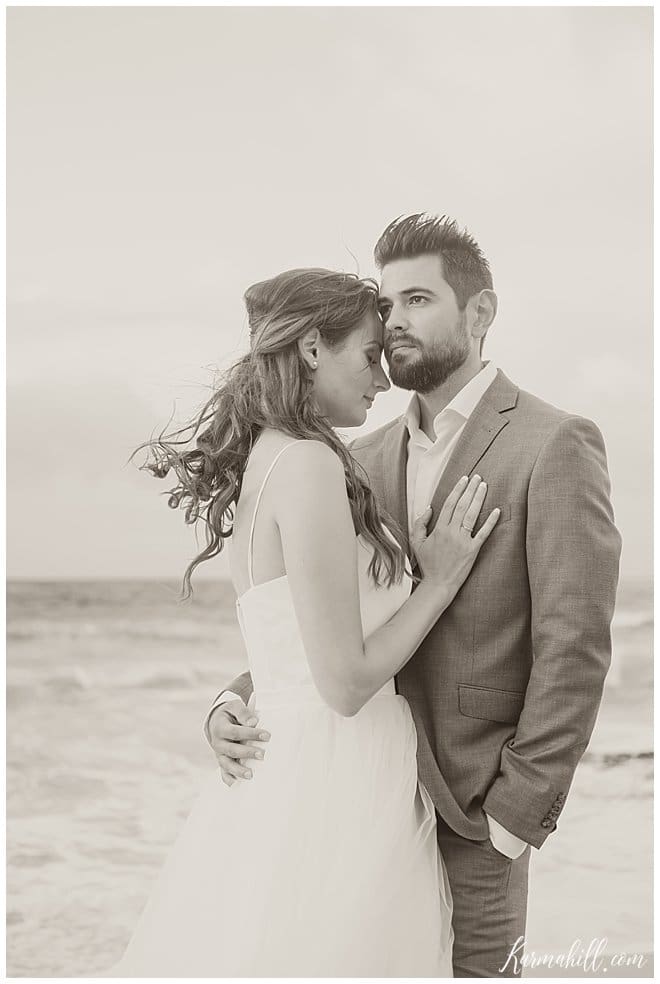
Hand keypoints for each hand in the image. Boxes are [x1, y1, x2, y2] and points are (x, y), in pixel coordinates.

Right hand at [208, 699, 270, 786]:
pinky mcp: (221, 760)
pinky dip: (228, 778)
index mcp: (220, 728)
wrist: (216, 720)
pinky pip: (223, 771)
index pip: (236, 732)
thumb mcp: (233, 706)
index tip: (267, 735)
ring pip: (226, 764)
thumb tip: (253, 722)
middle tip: (262, 755)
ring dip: (238, 770)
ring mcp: (219, 753)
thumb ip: (242, 712)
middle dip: (247, 753)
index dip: (251, 734)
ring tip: (250, 775)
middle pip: (232, 750)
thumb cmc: (230, 713)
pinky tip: (235, 784)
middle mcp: (217, 742)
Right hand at [411, 474, 499, 593]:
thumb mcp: (417, 542)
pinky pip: (483, 533)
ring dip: (478, 498)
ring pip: (472, 515)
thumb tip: (428, 508)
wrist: (438, 584)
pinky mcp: (473, 550)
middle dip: (470, 489)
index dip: (457, 489)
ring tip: (484, 486)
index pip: (449, 503)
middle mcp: (451, 532)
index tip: (464, 479)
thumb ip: (420, 524)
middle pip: (462, 505)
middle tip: (477, 477)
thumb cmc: (428, 564)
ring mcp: (463, 541)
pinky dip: (490, 521)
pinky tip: (497, 510)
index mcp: (439, 529)